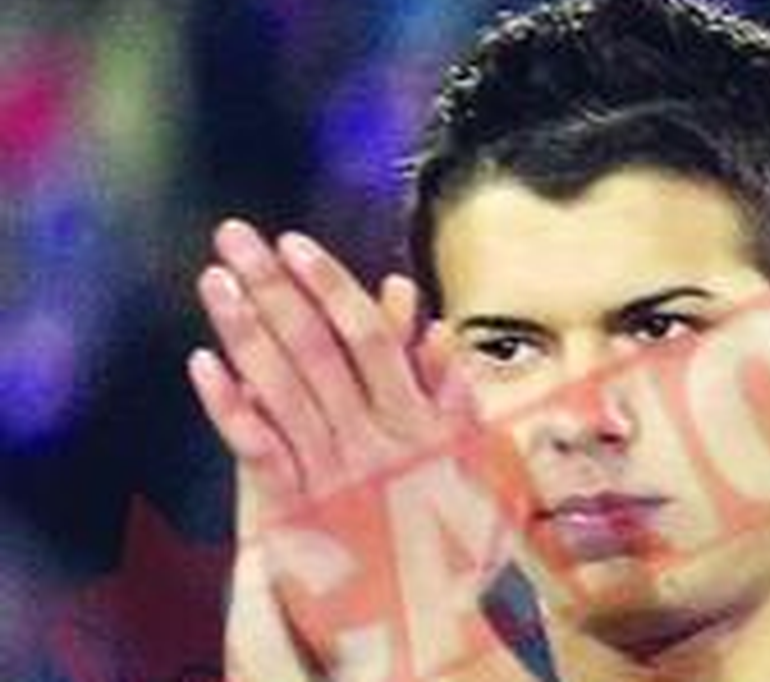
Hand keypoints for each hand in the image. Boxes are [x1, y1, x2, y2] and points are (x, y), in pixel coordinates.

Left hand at [187, 219, 533, 681]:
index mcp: (415, 422)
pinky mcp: (293, 510)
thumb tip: (435, 331)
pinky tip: (202, 363)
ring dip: (243, 328)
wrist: (423, 626)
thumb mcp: (477, 465)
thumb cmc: (455, 545)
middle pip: (313, 347)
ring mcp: (327, 473)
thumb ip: (455, 399)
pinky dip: (228, 404)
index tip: (295, 242)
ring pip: (280, 387)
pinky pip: (257, 449)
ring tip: (214, 278)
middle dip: (272, 286)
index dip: (328, 285)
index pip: (366, 336)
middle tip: (234, 235)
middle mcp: (368, 438)